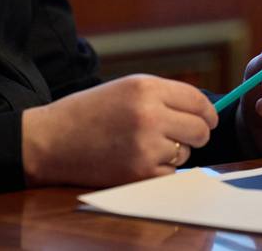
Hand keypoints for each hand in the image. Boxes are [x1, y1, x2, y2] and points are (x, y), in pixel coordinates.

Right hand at [22, 74, 218, 187]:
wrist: (52, 140)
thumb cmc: (88, 112)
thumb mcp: (124, 88)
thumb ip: (162, 95)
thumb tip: (202, 110)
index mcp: (145, 88)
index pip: (197, 100)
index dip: (208, 112)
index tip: (209, 119)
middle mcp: (150, 114)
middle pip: (200, 129)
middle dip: (196, 134)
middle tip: (181, 136)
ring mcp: (146, 146)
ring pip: (185, 152)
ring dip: (173, 152)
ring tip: (142, 145)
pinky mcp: (140, 173)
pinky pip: (170, 174)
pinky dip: (159, 171)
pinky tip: (135, 160)